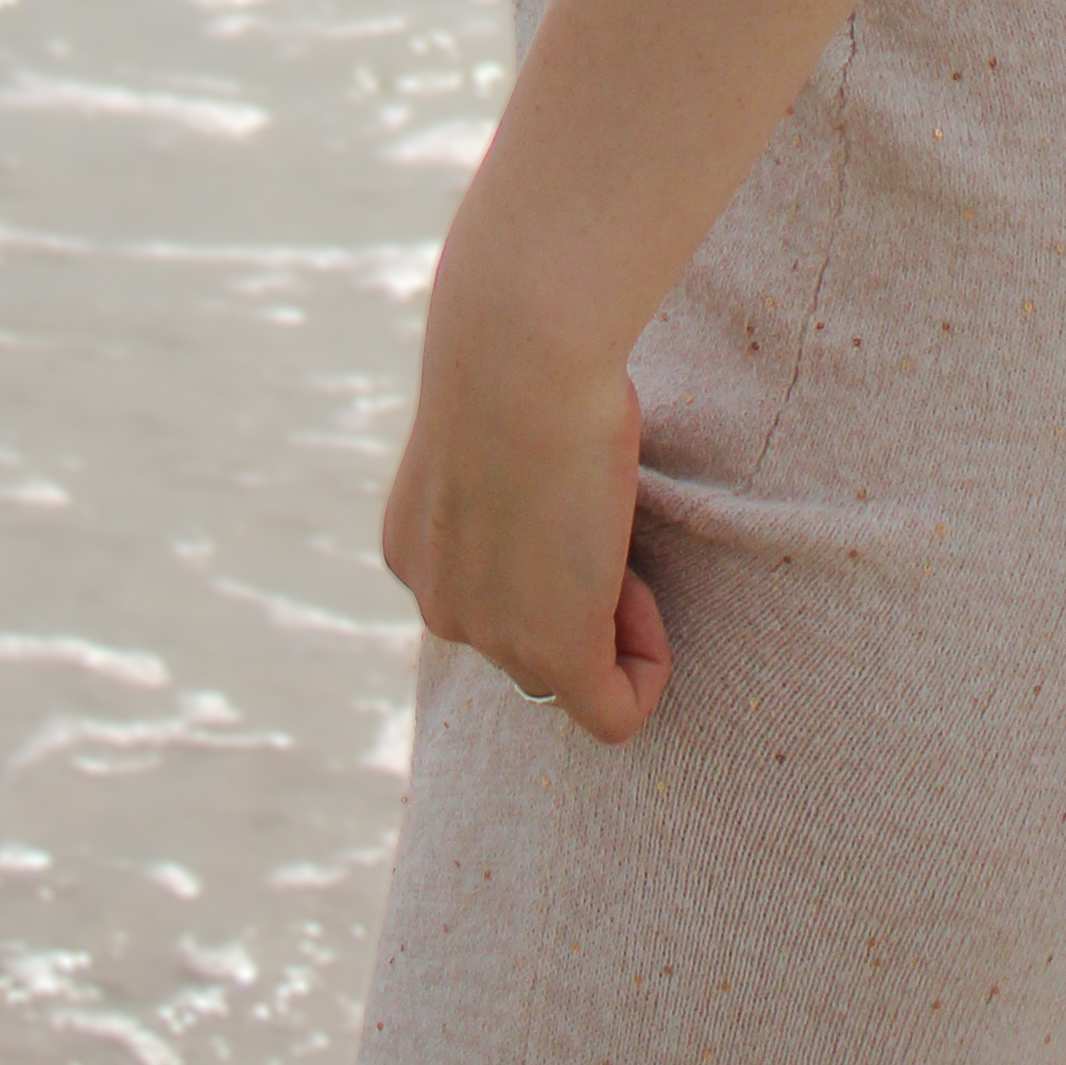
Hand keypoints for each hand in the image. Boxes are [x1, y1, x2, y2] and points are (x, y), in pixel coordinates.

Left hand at [379, 245, 673, 748]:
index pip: (491, 596)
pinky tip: (650, 605)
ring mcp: (490, 635)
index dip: (551, 557)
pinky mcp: (553, 652)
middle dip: (582, 590)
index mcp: (415, 551)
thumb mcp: (495, 430)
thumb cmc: (523, 357)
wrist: (521, 353)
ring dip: (613, 617)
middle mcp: (438, 602)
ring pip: (570, 667)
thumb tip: (548, 501)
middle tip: (605, 513)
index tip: (574, 492)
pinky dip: (645, 672)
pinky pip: (612, 711)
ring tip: (618, 536)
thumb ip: (506, 488)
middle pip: (528, 635)